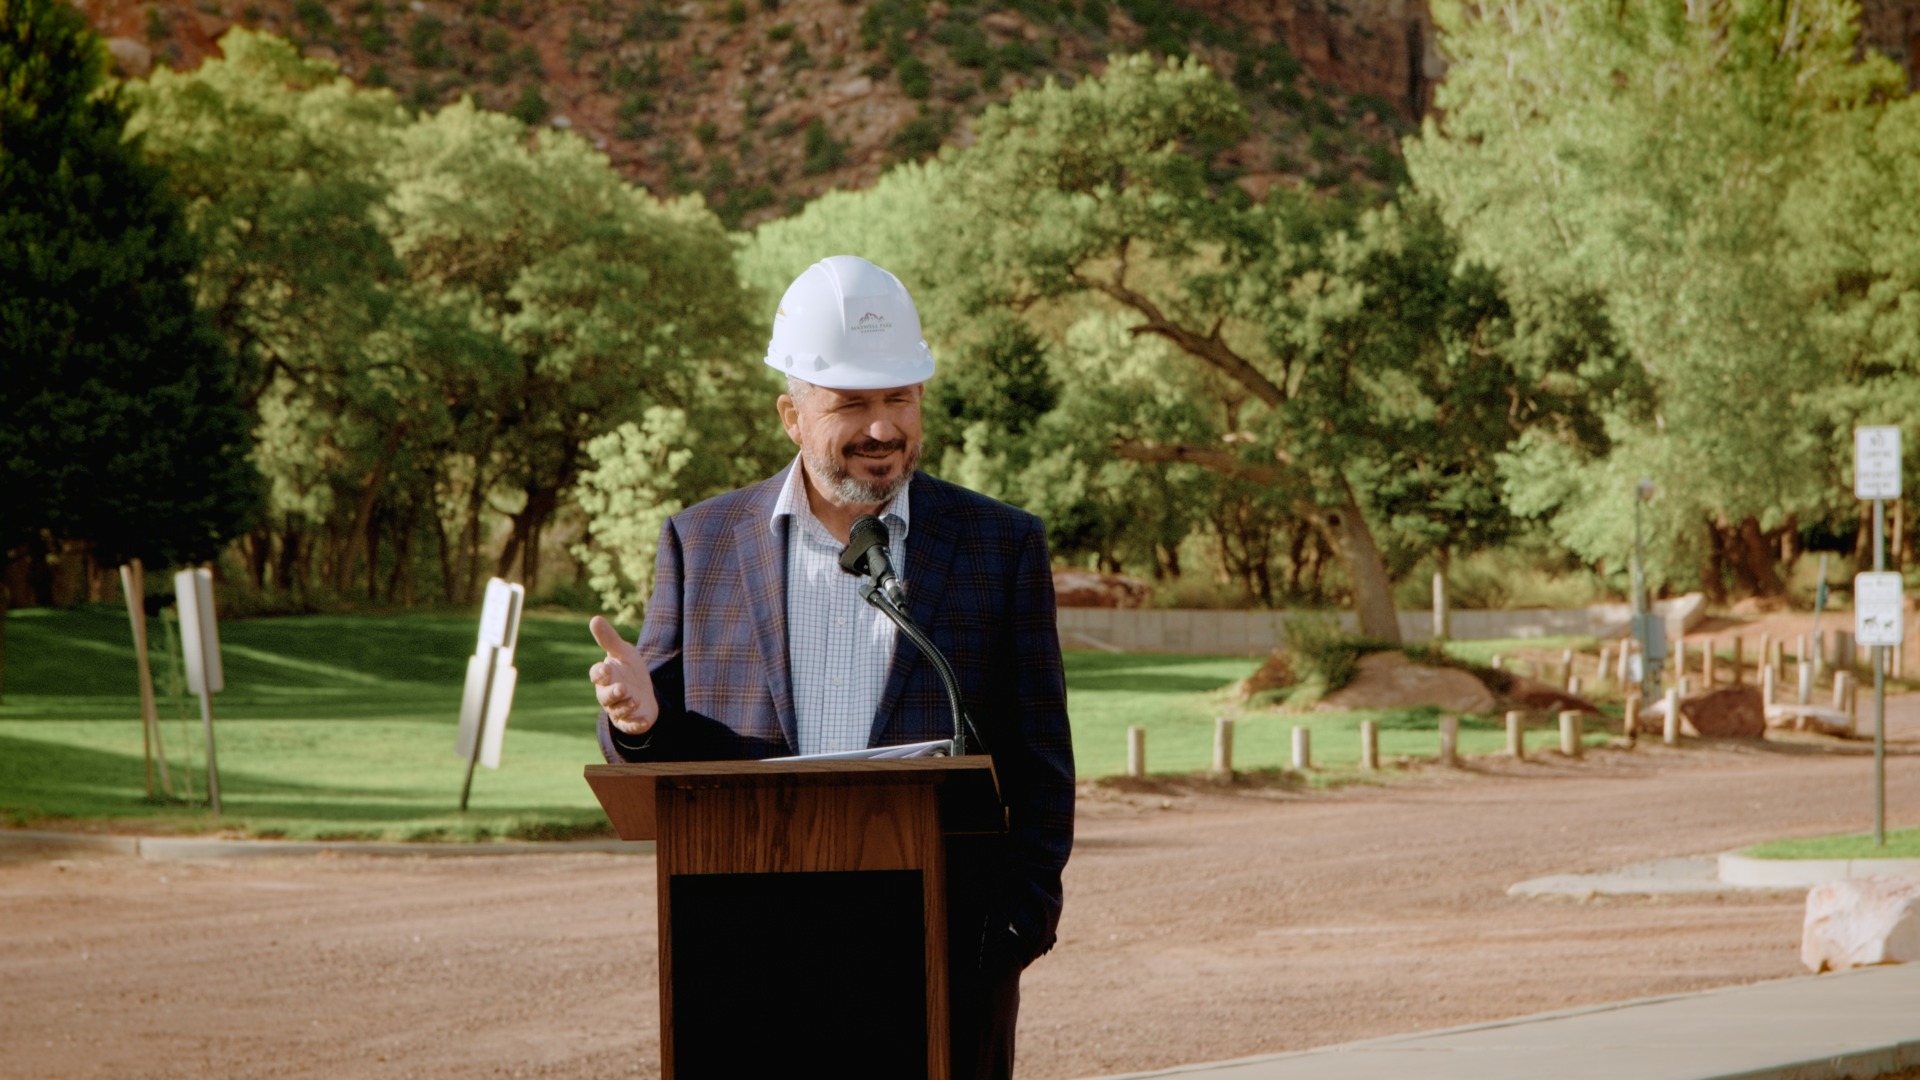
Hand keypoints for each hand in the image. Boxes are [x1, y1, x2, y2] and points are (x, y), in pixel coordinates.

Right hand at [589, 616, 658, 735]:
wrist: (644, 693)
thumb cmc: (629, 671)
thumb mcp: (623, 653)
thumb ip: (609, 639)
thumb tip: (594, 619)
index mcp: (604, 677)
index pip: (597, 675)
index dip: (600, 672)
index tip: (606, 668)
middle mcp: (607, 694)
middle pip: (604, 696)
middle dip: (612, 693)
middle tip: (621, 688)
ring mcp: (618, 709)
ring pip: (617, 710)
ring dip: (626, 706)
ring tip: (635, 699)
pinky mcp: (629, 722)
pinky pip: (630, 725)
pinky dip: (636, 724)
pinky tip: (645, 720)